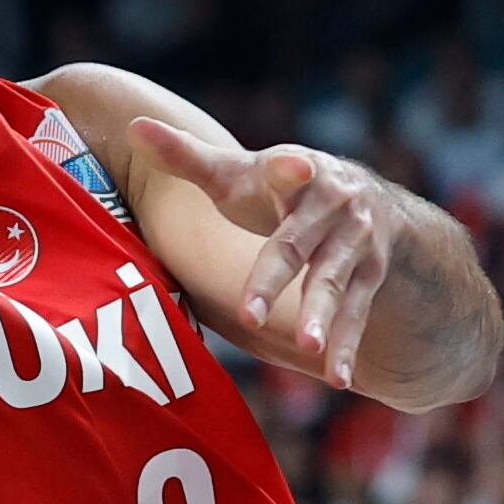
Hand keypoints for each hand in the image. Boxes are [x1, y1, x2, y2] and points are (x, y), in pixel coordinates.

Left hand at [127, 117, 401, 389]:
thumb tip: (133, 127)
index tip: (294, 166)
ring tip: (308, 348)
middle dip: (273, 279)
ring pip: (334, 281)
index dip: (288, 169)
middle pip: (296, 245)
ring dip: (323, 316)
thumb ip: (188, 157)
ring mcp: (356, 241)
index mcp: (296, 171)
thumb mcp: (242, 172)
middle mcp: (333, 204)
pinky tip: (338, 377)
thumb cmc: (282, 186)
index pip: (286, 170)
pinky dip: (348, 344)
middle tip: (249, 316)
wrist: (368, 197)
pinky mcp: (371, 275)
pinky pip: (358, 311)